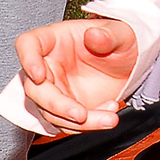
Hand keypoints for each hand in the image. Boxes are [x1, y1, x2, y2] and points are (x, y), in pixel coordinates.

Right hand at [14, 17, 140, 131]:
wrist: (131, 65)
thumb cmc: (121, 41)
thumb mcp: (122, 34)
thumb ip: (108, 35)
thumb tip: (94, 35)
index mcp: (54, 39)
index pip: (28, 44)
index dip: (27, 60)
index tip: (38, 75)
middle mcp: (49, 65)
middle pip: (34, 88)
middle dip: (56, 105)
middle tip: (81, 114)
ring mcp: (56, 89)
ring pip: (51, 113)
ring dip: (78, 123)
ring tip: (109, 117)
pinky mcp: (67, 109)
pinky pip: (68, 124)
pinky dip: (88, 126)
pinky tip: (108, 115)